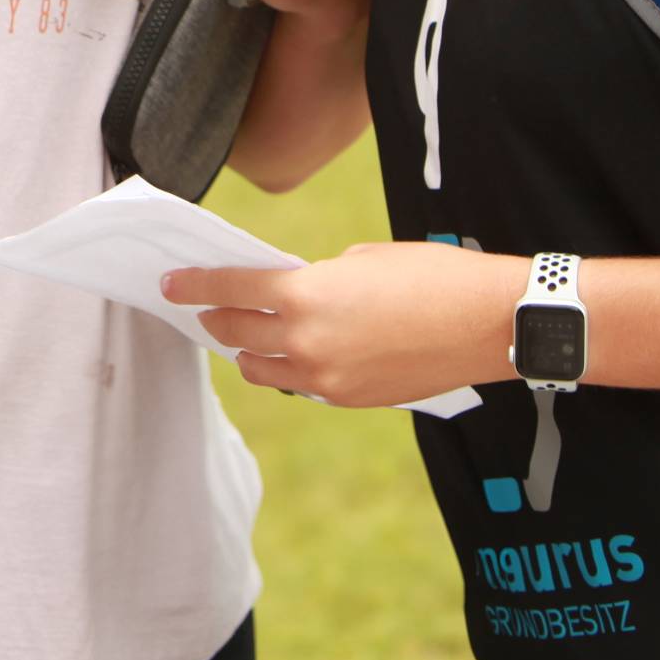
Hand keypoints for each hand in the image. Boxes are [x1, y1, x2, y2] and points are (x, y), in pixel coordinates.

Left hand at [163, 243, 524, 407]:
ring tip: (249, 333)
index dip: (193, 285)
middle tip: (205, 308)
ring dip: (250, 350)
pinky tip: (297, 352)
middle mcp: (307, 342)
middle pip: (237, 334)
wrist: (489, 324)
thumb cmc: (433, 277)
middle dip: (216, 318)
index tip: (170, 285)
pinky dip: (290, 369)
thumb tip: (291, 294)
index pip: (229, 289)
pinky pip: (302, 386)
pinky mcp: (351, 400)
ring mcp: (328, 379)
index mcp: (305, 294)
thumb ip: (316, 279)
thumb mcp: (363, 260)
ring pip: (263, 369)